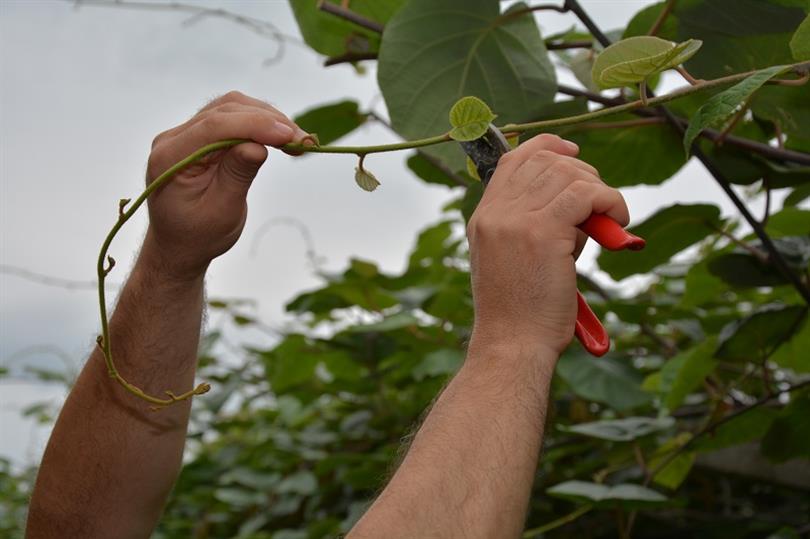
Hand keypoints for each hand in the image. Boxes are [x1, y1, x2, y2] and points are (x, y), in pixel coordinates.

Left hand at [140, 91, 309, 280]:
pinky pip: (231, 118)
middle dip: (267, 121)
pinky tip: (280, 137)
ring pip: (230, 108)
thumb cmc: (200, 235)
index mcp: (171, 158)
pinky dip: (259, 123)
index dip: (253, 125)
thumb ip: (237, 175)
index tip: (288, 135)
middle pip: (224, 111)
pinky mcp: (200, 135)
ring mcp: (185, 134)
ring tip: (296, 140)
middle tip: (303, 141)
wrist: (180, 244)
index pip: (213, 127)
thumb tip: (258, 146)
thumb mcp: (222, 212)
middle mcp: (173, 139)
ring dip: (266, 118)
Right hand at [467, 134, 628, 355]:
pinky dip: (611, 201)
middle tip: (601, 202)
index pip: (514, 160)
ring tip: (610, 220)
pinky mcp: (543, 231)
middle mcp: (495, 212)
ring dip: (599, 190)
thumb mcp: (515, 260)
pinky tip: (619, 222)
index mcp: (484, 217)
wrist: (512, 345)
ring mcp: (515, 219)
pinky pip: (586, 194)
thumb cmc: (521, 314)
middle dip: (582, 172)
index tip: (573, 151)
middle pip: (545, 161)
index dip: (547, 146)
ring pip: (568, 174)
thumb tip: (580, 201)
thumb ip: (535, 225)